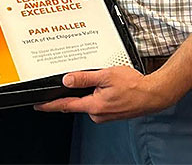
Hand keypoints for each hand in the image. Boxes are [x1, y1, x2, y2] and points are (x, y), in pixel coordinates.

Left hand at [34, 66, 170, 122]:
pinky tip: (109, 86)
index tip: (38, 105)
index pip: (66, 105)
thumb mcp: (106, 75)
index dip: (50, 105)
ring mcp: (104, 115)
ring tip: (104, 79)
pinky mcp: (110, 113)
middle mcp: (97, 114)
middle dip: (76, 90)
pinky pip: (98, 102)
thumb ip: (85, 77)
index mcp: (94, 106)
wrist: (153, 95)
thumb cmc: (134, 85)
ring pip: (89, 101)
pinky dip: (98, 93)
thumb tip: (67, 79)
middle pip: (77, 101)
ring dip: (90, 91)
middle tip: (82, 77)